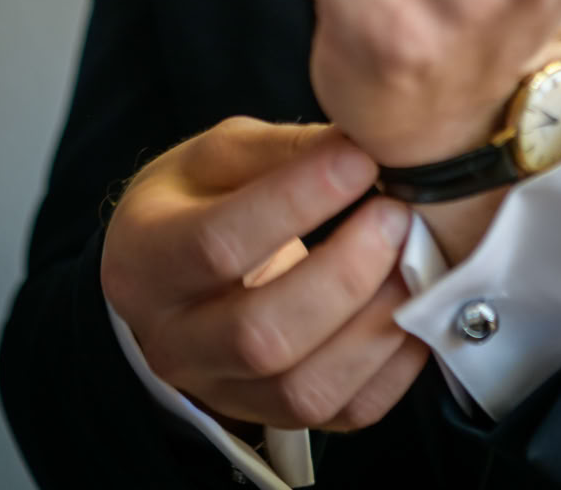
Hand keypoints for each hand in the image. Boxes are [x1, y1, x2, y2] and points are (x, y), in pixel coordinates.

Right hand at [100, 119, 425, 430]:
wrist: (170, 276)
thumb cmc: (195, 203)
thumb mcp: (217, 156)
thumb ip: (280, 151)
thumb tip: (359, 144)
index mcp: (146, 259)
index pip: (216, 243)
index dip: (296, 201)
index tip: (358, 160)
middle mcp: (174, 341)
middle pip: (261, 334)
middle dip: (345, 273)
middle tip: (395, 215)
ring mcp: (222, 391)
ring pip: (304, 389)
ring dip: (377, 323)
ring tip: (414, 259)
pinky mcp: (275, 415)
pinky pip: (344, 414)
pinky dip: (394, 366)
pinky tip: (415, 308)